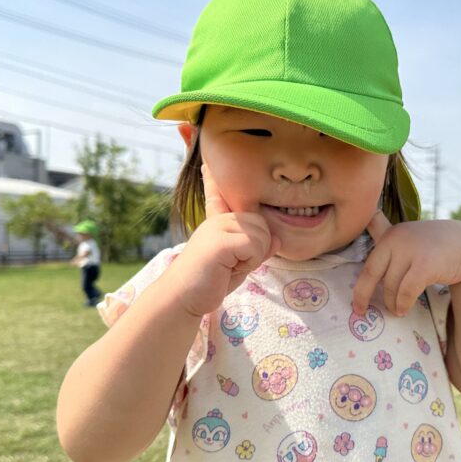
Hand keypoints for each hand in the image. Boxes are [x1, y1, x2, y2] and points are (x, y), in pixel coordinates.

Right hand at [168, 164, 279, 316]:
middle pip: (262, 224)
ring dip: (254, 258)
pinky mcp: (221, 241)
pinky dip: (250, 262)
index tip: (207, 162)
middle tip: (234, 264)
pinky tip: (229, 268)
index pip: (219, 193)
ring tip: (230, 266)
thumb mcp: (238, 265)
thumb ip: (258, 250)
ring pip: (262, 235)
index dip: (215, 178)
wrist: (182, 299)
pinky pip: (256, 245)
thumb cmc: (208, 283)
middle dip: (258, 249)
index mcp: (218, 222)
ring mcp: (218, 227)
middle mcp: (218, 219)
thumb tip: (278, 239)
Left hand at [352, 212, 460, 316]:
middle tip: (362, 311)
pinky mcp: (426, 265)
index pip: (368, 264)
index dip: (358, 287)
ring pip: (391, 286)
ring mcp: (411, 251)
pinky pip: (407, 291)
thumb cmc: (433, 243)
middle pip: (373, 275)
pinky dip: (404, 303)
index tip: (355, 305)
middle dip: (364, 296)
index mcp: (390, 235)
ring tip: (396, 310)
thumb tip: (368, 217)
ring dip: (391, 303)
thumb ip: (384, 229)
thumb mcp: (406, 234)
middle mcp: (397, 239)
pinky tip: (404, 309)